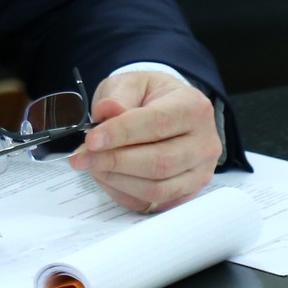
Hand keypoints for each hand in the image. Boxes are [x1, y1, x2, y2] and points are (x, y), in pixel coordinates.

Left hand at [67, 71, 222, 213]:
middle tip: (82, 156)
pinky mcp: (188, 193)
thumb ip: (118, 96)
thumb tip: (107, 111)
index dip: (121, 133)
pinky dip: (125, 193)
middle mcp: (205, 142)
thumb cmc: (147, 96)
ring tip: (92, 165)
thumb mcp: (130, 83)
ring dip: (117, 180)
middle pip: (159, 162)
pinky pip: (154, 204)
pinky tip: (107, 177)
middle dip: (114, 161)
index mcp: (193, 106)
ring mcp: (200, 172)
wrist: (166, 110)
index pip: (157, 123)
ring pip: (157, 188)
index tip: (91, 139)